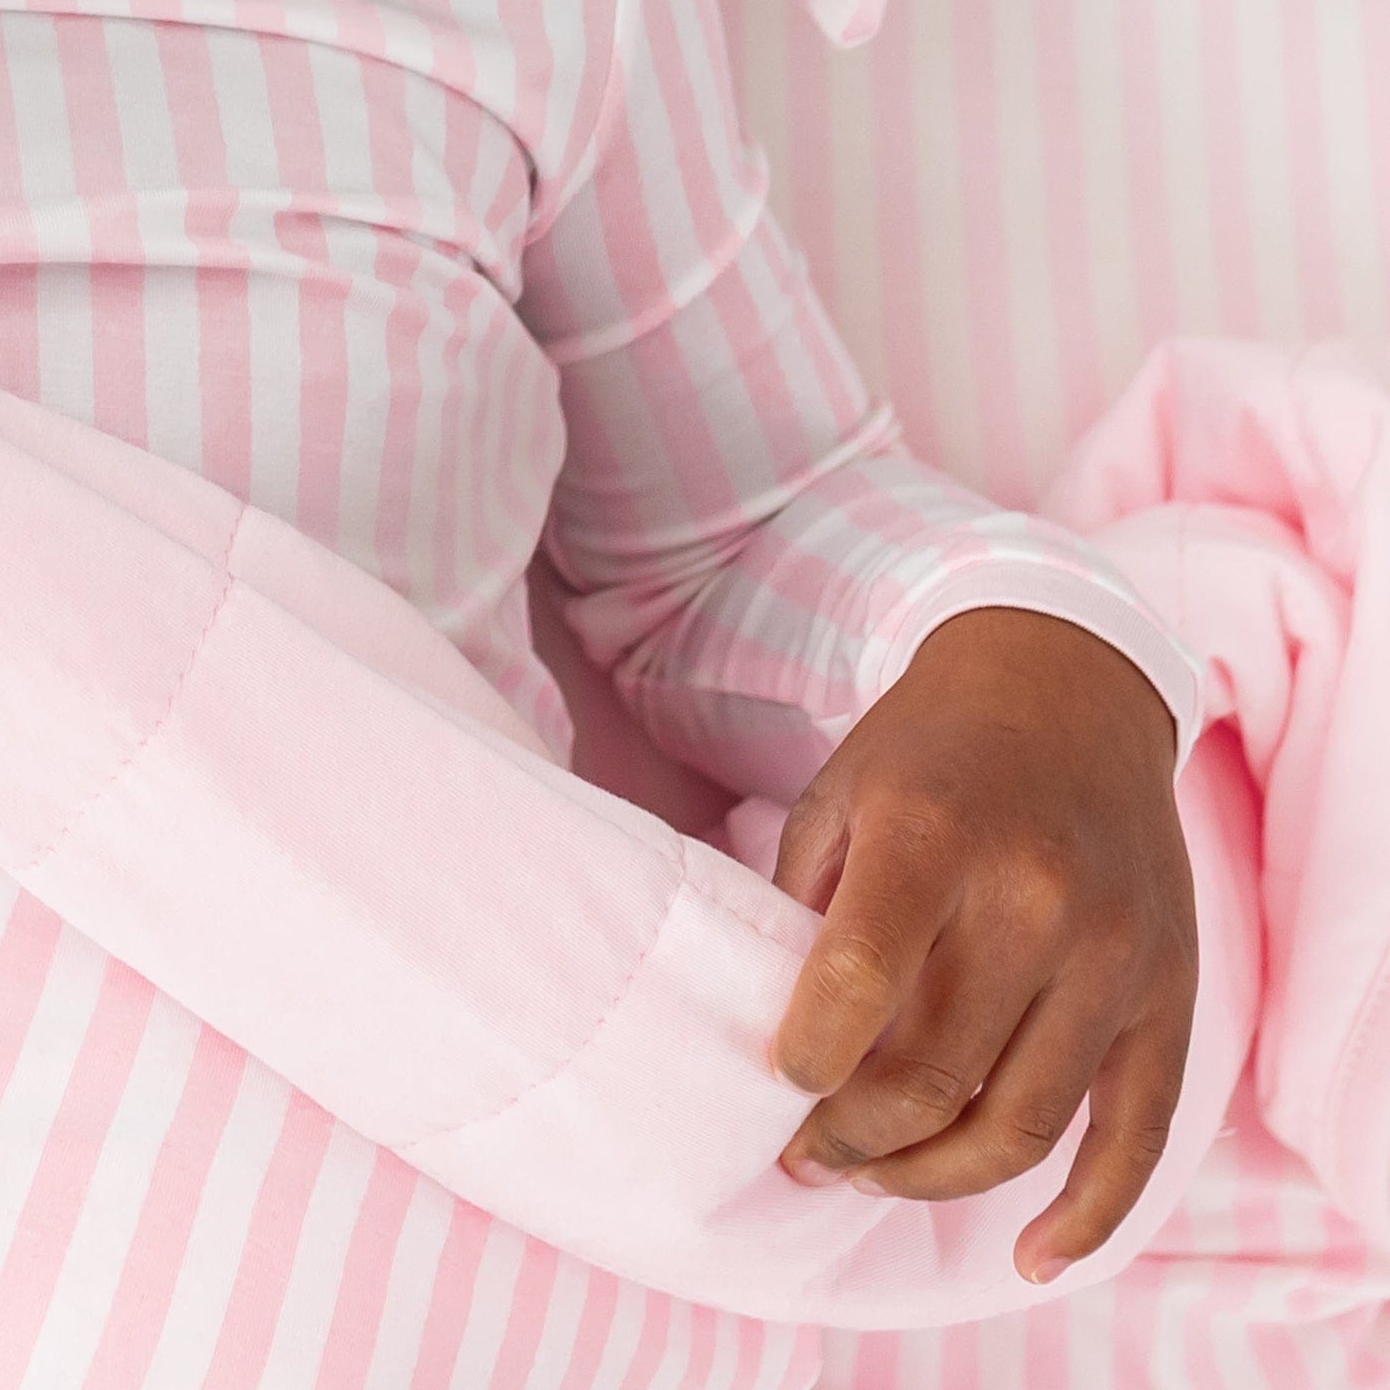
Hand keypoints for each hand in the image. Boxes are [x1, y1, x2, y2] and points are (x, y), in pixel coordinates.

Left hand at [770, 607, 1195, 1282]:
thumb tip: (774, 1035)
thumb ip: (809, 906)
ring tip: (874, 1177)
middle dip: (855, 1138)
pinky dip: (1086, 1215)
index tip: (775, 1084)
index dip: (805, 1061)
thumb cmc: (927, 748)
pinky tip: (1028, 1255)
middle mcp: (1033, 900)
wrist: (1064, 688)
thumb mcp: (842, 792)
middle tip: (808, 1153)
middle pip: (936, 1075)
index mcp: (933, 839)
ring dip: (936, 1177)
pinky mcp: (1169, 994)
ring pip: (1023, 1125)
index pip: (857, 985)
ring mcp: (1112, 954)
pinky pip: (1134, 1136)